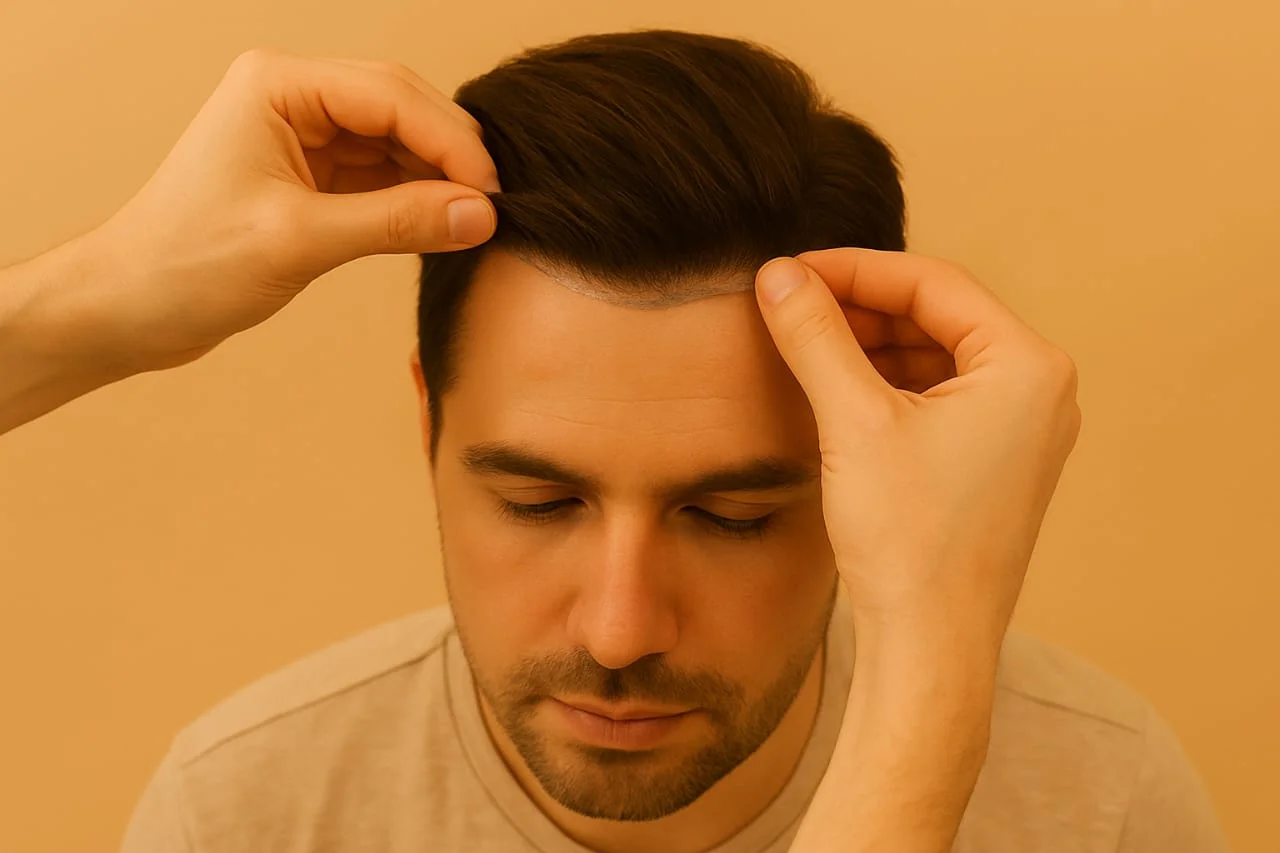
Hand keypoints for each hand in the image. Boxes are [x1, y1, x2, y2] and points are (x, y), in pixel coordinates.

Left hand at [84, 49, 501, 372]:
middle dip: (453, 155)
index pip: (390, 95)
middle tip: (494, 207)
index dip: (451, 141)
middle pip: (403, 108)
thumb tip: (479, 215)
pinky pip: (383, 176)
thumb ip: (394, 223)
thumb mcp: (298, 241)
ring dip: (438, 178)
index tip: (492, 192)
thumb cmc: (185, 264)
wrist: (128, 308)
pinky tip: (442, 224)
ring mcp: (304, 136)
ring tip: (475, 220)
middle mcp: (293, 98)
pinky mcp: (312, 177)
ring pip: (399, 142)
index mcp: (277, 86)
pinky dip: (416, 199)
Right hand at [754, 250, 1081, 661]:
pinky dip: (885, 383)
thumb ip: (814, 336)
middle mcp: (1039, 391)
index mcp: (1028, 367)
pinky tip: (833, 386)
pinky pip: (938, 397)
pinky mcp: (994, 462)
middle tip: (789, 303)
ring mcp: (1021, 430)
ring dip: (868, 344)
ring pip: (934, 355)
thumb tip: (777, 275)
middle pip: (936, 315)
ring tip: (802, 341)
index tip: (790, 271)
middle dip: (859, 306)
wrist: (929, 646)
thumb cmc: (906, 540)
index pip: (932, 282)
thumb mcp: (853, 420)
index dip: (853, 269)